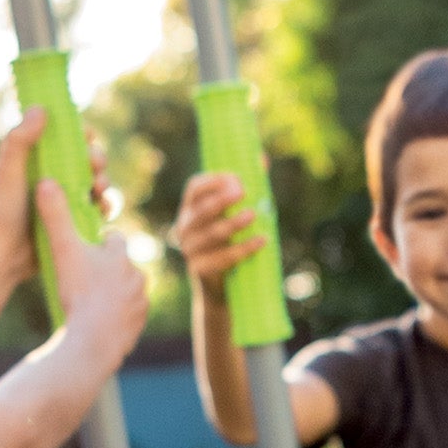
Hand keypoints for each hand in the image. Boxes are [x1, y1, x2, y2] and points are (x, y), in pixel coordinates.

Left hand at [0, 109, 112, 292]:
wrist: (4, 256)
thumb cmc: (2, 211)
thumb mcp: (7, 171)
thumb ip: (20, 139)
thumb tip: (41, 108)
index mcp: (38, 158)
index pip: (66, 137)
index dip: (81, 132)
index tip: (87, 134)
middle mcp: (54, 176)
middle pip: (87, 158)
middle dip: (97, 157)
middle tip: (94, 162)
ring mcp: (66, 200)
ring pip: (97, 183)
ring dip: (105, 181)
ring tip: (99, 188)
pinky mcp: (75, 222)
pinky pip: (99, 210)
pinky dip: (106, 206)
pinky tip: (104, 209)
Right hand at [38, 179, 146, 367]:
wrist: (93, 341)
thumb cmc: (79, 293)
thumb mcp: (63, 250)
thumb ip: (55, 216)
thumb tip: (46, 181)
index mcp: (121, 255)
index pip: (113, 238)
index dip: (98, 242)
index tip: (85, 249)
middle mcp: (137, 276)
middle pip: (121, 267)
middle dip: (106, 270)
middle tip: (84, 278)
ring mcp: (140, 303)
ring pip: (126, 292)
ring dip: (111, 295)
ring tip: (89, 304)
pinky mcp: (137, 327)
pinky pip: (127, 318)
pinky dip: (114, 319)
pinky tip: (97, 324)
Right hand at [172, 171, 263, 293]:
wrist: (221, 288)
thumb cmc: (229, 243)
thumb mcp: (233, 215)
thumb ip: (245, 190)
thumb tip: (262, 159)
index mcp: (190, 210)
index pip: (195, 188)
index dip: (213, 181)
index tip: (235, 177)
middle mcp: (185, 228)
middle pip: (202, 210)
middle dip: (222, 200)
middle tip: (244, 192)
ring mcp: (190, 250)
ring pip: (213, 234)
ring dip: (234, 224)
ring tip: (253, 215)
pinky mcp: (200, 270)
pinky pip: (223, 258)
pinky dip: (244, 249)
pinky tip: (261, 240)